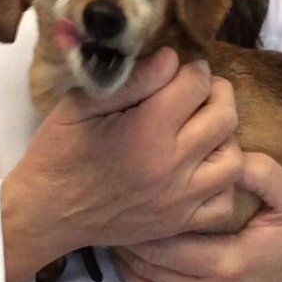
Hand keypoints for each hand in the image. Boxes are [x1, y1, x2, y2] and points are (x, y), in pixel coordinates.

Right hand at [0, 49, 242, 281]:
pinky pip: (225, 201)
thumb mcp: (82, 105)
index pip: (196, 83)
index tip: (178, 71)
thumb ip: (131, 80)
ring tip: (201, 130)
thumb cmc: (59, 153)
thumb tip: (172, 58)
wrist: (47, 212)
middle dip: (215, 94)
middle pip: (224, 116)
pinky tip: (201, 169)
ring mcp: (180, 199)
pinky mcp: (179, 223)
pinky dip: (221, 182)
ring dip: (223, 138)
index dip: (190, 69)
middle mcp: (172, 165)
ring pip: (234, 159)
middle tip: (196, 93)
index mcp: (146, 130)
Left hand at [113, 153, 281, 281]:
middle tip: (110, 214)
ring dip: (130, 265)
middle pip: (150, 267)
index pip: (164, 243)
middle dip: (127, 242)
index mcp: (228, 262)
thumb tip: (227, 155)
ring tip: (115, 236)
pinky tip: (134, 264)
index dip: (139, 223)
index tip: (124, 199)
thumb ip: (261, 172)